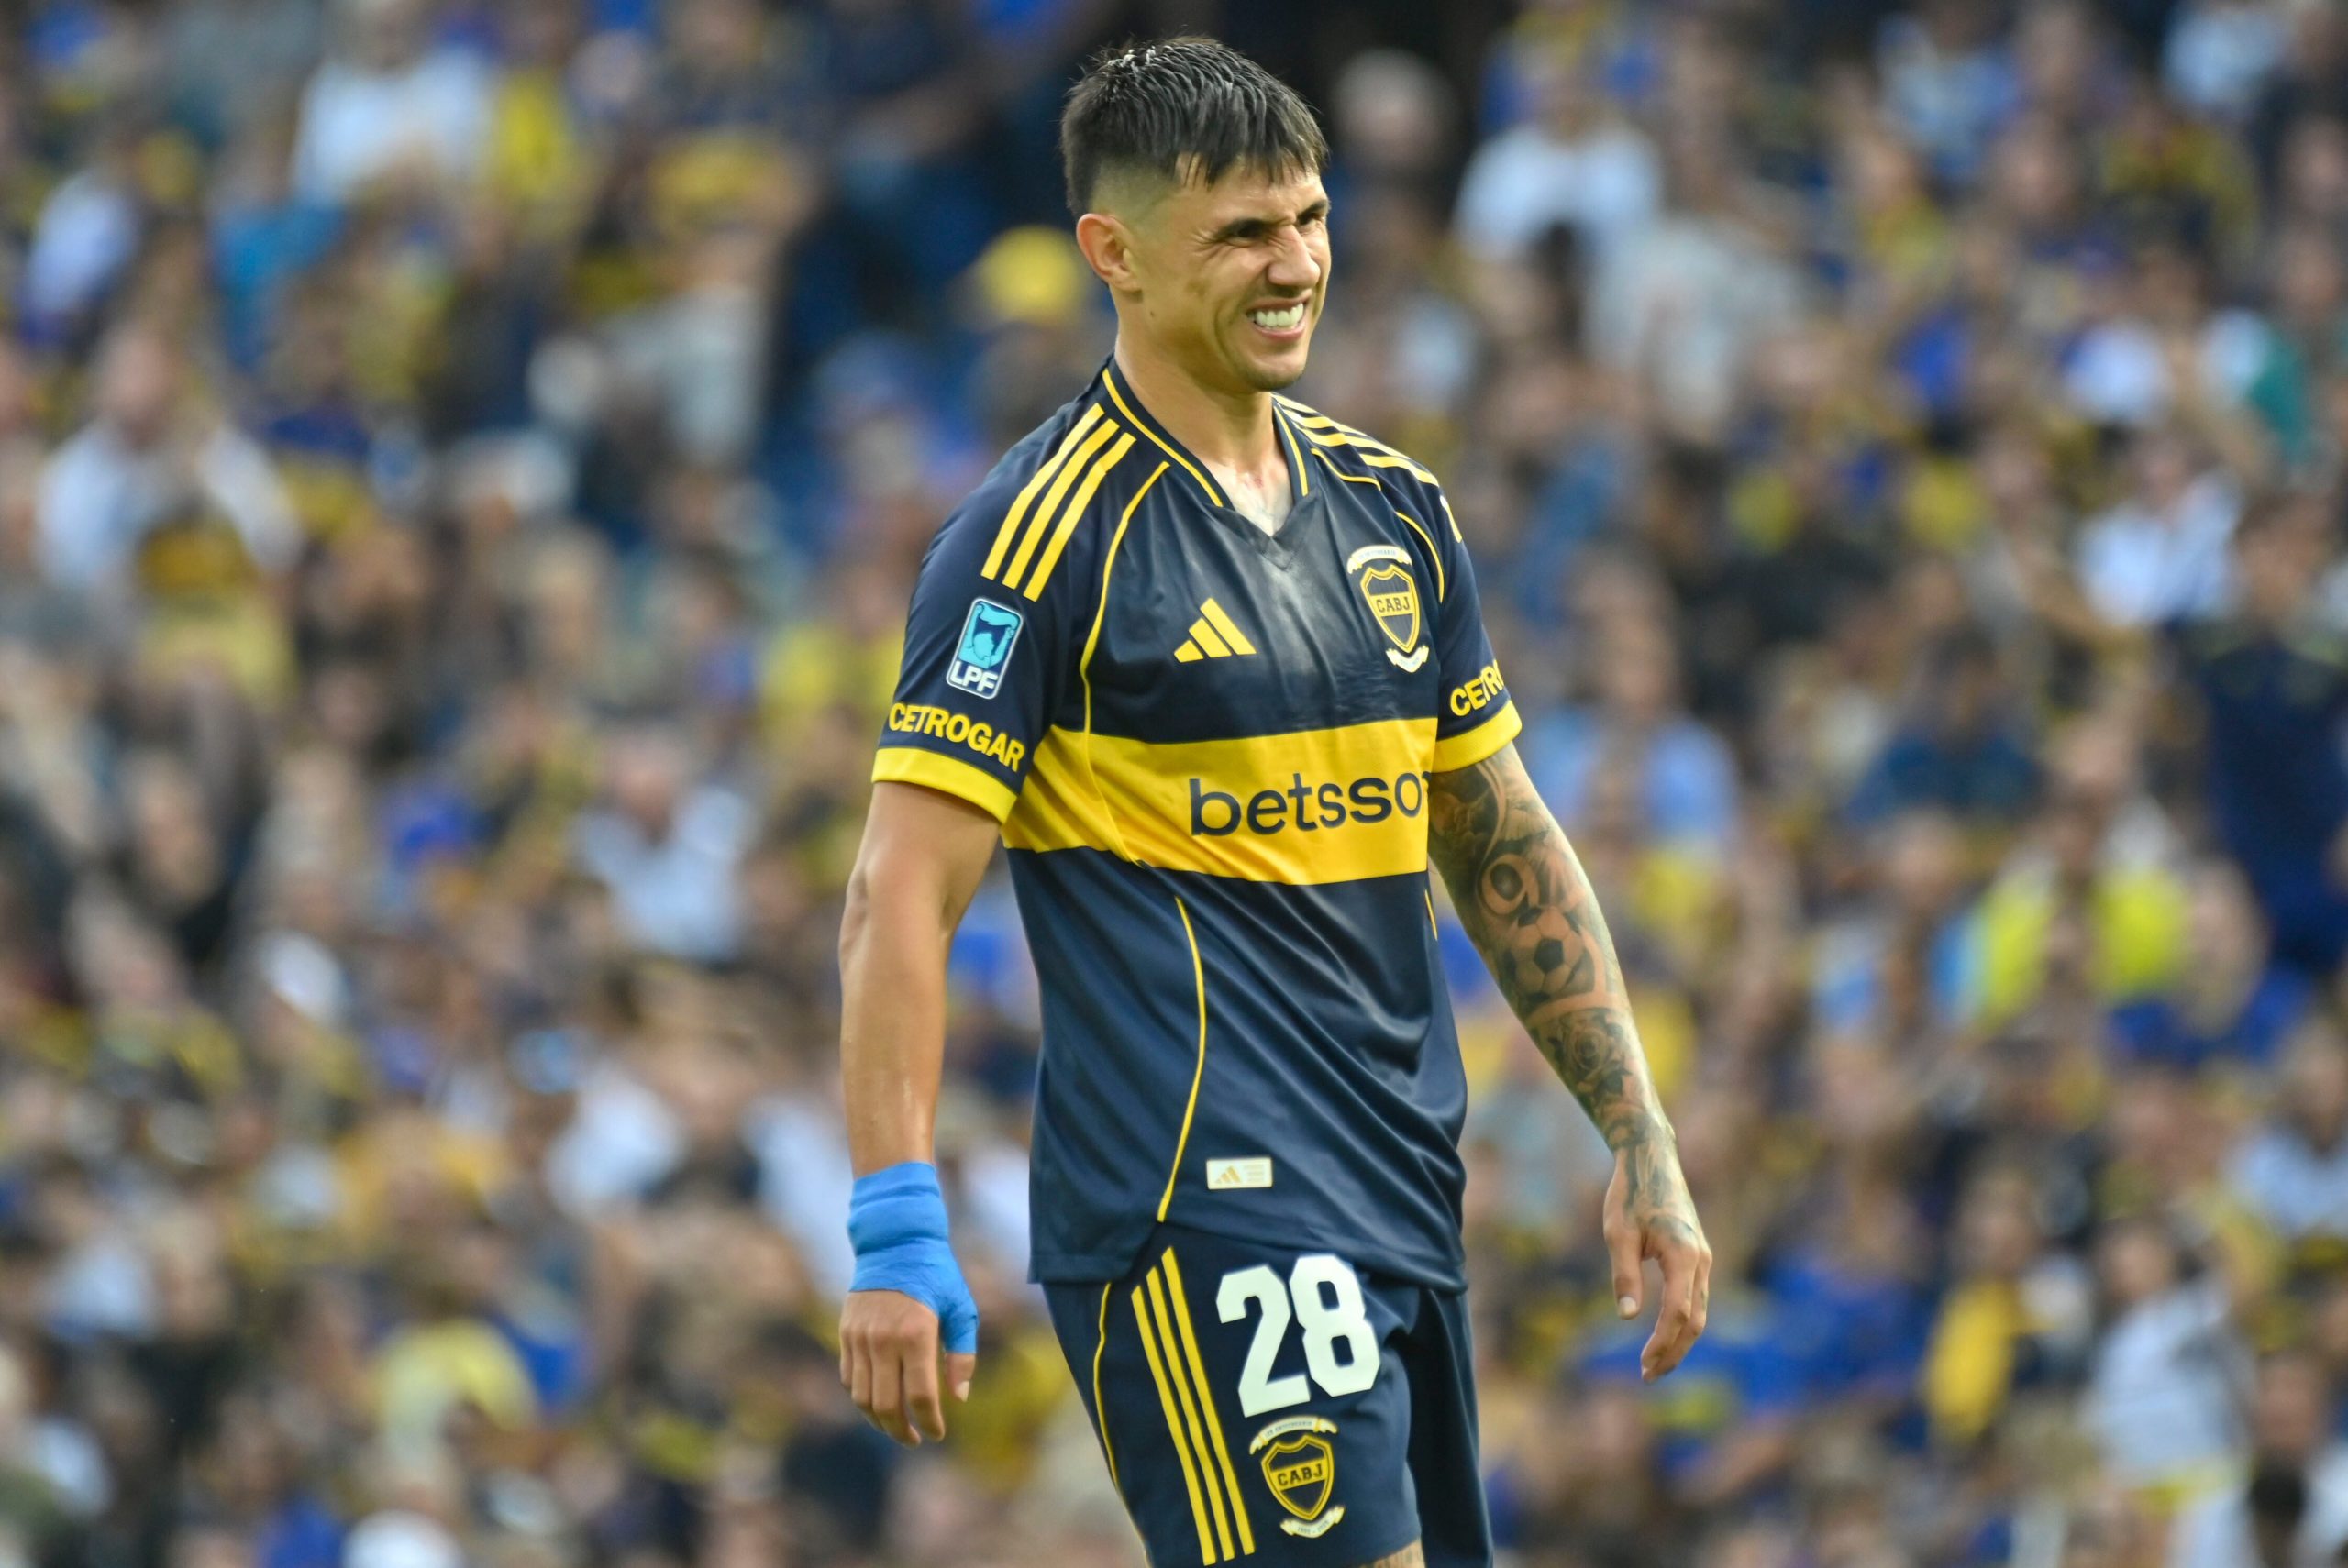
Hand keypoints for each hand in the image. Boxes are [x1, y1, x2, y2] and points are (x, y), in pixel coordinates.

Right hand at [840, 1288, 977, 1445]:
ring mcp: (860, 1337)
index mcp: (916, 1334)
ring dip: (878, 1421)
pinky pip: (849, 1378)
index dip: (929, 1423)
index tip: (937, 1434)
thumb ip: (962, 1355)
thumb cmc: (936, 1274)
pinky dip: (862, 1398)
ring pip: (861, 1398)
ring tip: (896, 1428)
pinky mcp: (845, 1333)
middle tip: (915, 1440)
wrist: (894, 1241)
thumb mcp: (961, 1309)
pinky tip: (878, 1402)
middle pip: (886, 1406)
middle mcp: (883, 1340)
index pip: (920, 1397)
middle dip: (901, 1432)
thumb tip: (958, 1398)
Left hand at [1601, 1132, 1711, 1381]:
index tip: (1642, 1365)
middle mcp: (1701, 1259)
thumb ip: (1624, 1275)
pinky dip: (1682, 1322)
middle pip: (1696, 1320)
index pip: (1678, 1313)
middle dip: (1674, 1352)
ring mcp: (1703, 1258)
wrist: (1651, 1158)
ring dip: (1679, 1341)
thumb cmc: (1630, 1193)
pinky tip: (1663, 1335)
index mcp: (1684, 1255)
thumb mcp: (1618, 1233)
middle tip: (1648, 1376)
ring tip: (1654, 1364)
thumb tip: (1628, 1317)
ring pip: (1700, 1311)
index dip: (1662, 1343)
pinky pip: (1696, 1298)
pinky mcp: (1697, 1255)